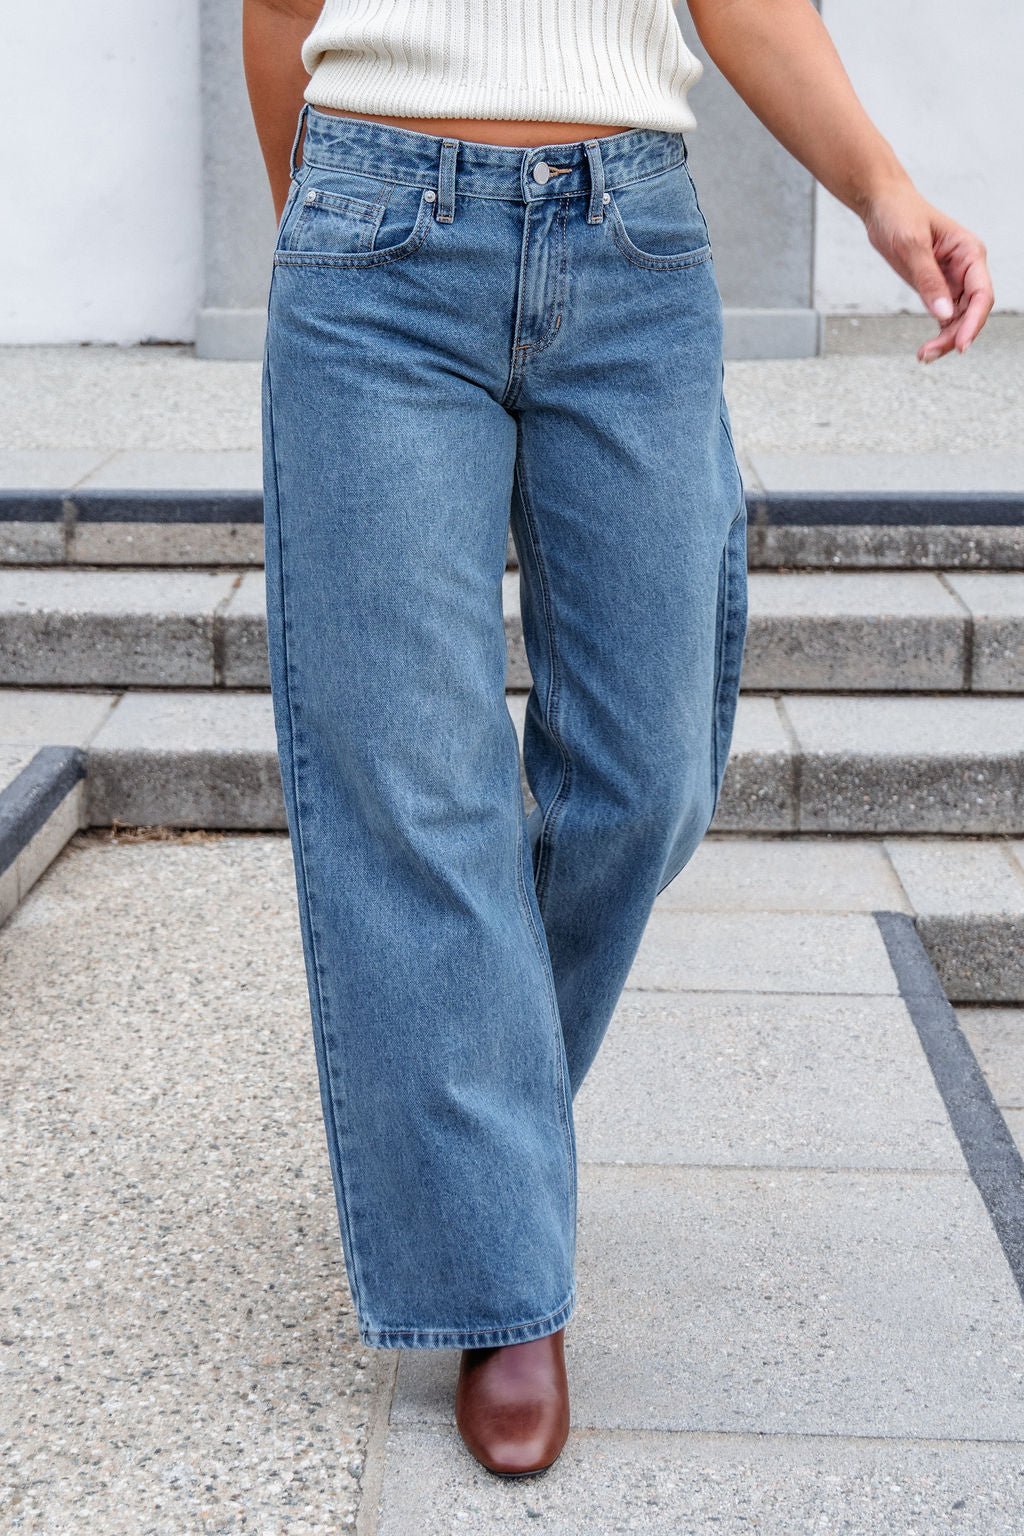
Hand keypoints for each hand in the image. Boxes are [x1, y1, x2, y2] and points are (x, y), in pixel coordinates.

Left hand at [860, 179, 993, 362]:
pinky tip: (926, 348)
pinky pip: (944, 316)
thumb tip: (944, 314)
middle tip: (929, 354)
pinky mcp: (936, 287)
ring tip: (923, 355)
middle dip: (955, 336)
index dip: (974, 322)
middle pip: (971, 311)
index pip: (981, 294)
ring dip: (945, 339)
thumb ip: (928, 280)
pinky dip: (937, 333)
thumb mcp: (912, 246)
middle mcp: (966, 268)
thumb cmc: (899, 214)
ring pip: (958, 318)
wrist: (882, 204)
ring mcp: (952, 279)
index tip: (960, 345)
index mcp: (969, 253)